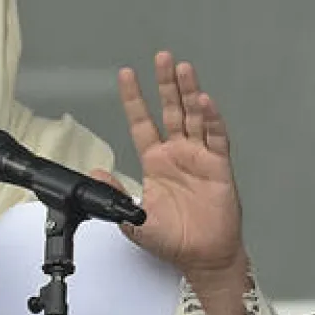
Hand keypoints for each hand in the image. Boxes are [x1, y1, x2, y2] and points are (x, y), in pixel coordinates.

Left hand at [103, 52, 245, 278]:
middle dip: (166, 84)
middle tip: (162, 58)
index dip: (135, 99)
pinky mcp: (219, 167)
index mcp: (155, 162)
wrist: (201, 257)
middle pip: (171, 110)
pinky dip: (211, 119)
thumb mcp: (132, 217)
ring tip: (183, 69)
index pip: (142, 122)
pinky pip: (216, 138)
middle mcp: (177, 154)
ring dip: (189, 93)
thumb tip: (95, 174)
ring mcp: (199, 157)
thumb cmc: (171, 239)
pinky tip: (204, 102)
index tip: (127, 75)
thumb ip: (114, 193)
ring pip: (194, 117)